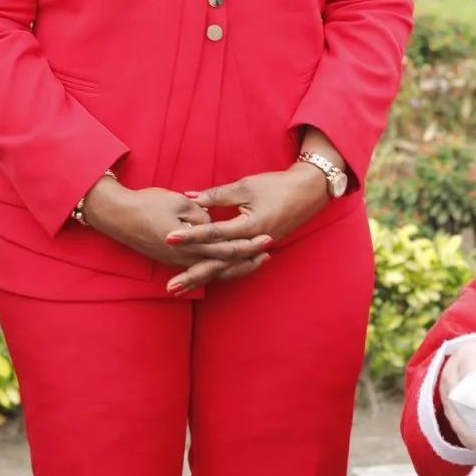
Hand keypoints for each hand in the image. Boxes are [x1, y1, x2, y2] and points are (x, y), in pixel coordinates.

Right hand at [80, 181, 268, 277]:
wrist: (117, 216)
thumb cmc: (147, 204)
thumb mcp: (178, 202)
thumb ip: (202, 214)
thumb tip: (215, 222)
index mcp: (190, 244)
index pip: (226, 248)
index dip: (248, 244)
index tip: (267, 239)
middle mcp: (185, 259)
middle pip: (223, 264)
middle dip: (248, 260)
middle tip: (269, 254)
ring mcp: (178, 262)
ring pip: (213, 270)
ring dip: (235, 266)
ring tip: (255, 261)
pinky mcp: (172, 260)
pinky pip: (201, 267)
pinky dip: (218, 267)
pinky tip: (228, 263)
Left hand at [160, 167, 331, 293]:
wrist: (307, 193)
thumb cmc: (276, 186)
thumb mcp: (246, 186)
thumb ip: (217, 195)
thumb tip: (189, 197)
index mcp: (251, 226)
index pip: (215, 234)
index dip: (191, 236)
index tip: (169, 238)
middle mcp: (254, 243)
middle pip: (219, 263)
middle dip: (193, 274)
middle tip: (170, 286)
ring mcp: (257, 250)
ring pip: (226, 269)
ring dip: (202, 279)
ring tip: (179, 289)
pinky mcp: (257, 250)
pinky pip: (235, 266)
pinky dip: (218, 273)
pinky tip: (201, 279)